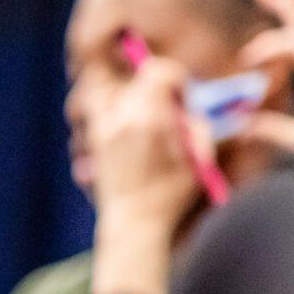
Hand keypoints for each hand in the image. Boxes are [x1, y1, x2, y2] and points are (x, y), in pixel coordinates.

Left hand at [91, 55, 205, 237]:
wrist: (134, 222)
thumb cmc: (171, 195)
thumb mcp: (198, 161)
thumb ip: (199, 127)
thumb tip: (191, 109)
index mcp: (151, 119)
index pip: (159, 71)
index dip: (175, 78)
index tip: (183, 95)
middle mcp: (123, 118)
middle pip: (138, 80)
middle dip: (157, 88)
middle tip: (170, 108)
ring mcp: (104, 127)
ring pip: (111, 89)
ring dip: (130, 94)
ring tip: (145, 113)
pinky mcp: (94, 139)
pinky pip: (95, 106)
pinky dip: (106, 104)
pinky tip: (122, 120)